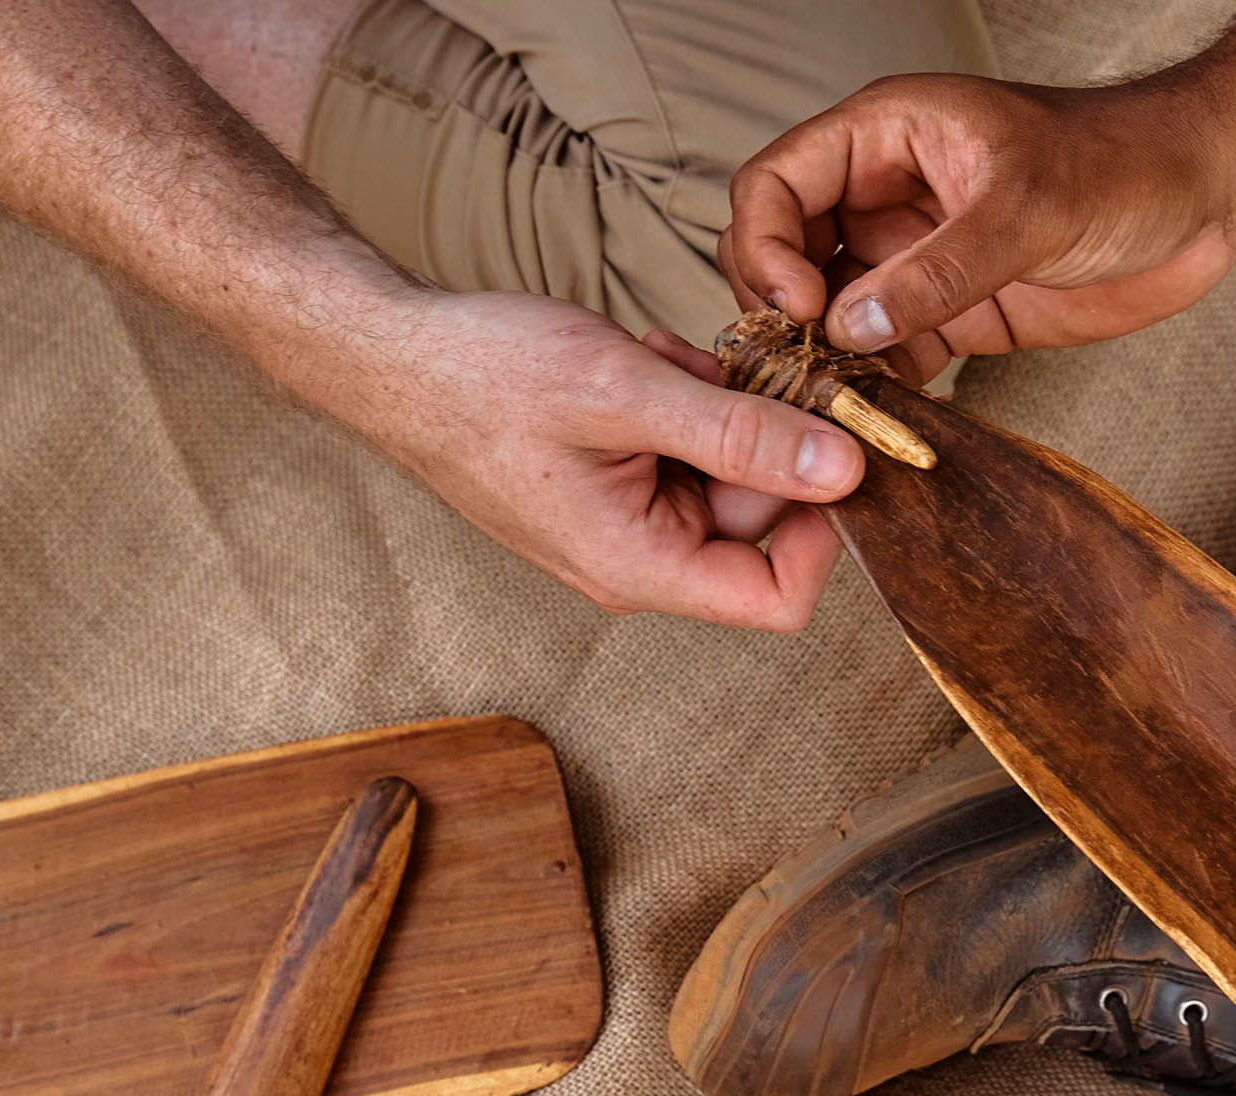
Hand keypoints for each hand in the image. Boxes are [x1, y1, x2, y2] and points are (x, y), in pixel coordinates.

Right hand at [313, 289, 864, 630]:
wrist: (392, 355)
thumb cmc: (482, 376)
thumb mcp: (624, 392)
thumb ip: (739, 434)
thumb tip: (843, 469)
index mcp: (641, 566)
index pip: (778, 600)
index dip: (823, 530)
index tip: (828, 446)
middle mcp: (639, 562)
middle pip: (759, 524)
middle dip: (759, 436)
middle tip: (726, 365)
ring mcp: (625, 527)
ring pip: (725, 477)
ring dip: (716, 408)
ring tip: (661, 360)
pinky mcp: (614, 490)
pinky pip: (685, 456)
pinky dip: (682, 403)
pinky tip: (644, 365)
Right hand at [721, 74, 1235, 383]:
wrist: (1204, 199)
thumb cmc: (1126, 159)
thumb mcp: (1027, 207)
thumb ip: (938, 269)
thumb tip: (855, 325)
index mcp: (887, 137)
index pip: (776, 183)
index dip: (767, 245)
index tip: (800, 306)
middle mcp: (887, 197)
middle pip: (787, 255)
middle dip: (783, 314)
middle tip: (805, 369)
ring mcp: (916, 258)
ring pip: (834, 315)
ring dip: (828, 364)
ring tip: (837, 411)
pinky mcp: (952, 314)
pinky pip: (890, 357)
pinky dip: (878, 392)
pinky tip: (883, 423)